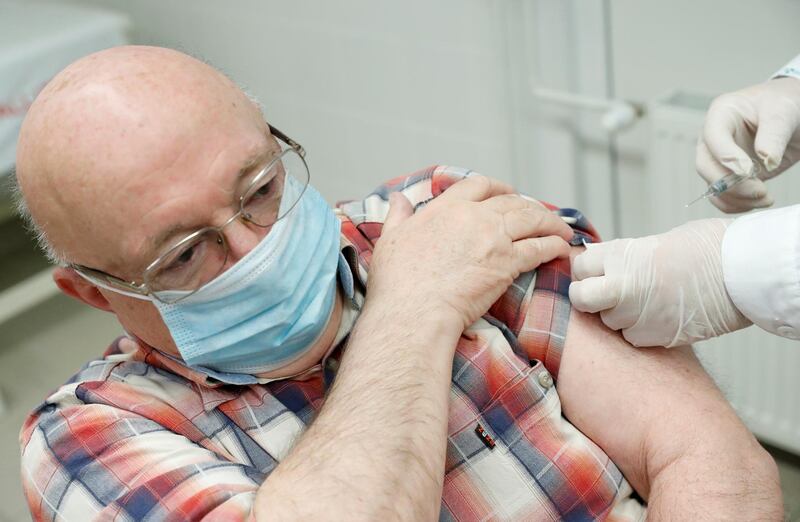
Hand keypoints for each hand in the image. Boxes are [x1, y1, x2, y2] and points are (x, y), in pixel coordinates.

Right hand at [368, 175, 573, 333]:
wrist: (414, 310)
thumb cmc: (398, 281)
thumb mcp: (390, 239)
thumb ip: (397, 215)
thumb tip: (396, 199)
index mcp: (446, 208)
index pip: (478, 185)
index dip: (497, 187)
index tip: (506, 193)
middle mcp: (474, 217)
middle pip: (512, 201)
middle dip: (529, 206)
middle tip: (539, 215)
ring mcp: (494, 239)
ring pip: (532, 220)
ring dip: (550, 223)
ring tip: (561, 229)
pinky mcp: (508, 264)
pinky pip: (540, 248)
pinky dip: (554, 246)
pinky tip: (562, 248)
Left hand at [568, 219, 750, 346]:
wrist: (742, 272)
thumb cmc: (706, 249)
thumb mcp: (653, 243)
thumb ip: (623, 258)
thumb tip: (602, 266)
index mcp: (619, 256)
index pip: (579, 267)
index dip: (587, 271)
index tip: (595, 272)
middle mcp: (620, 287)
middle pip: (582, 299)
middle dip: (587, 298)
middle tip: (603, 294)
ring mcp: (635, 315)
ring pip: (608, 322)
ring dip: (618, 315)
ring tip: (646, 301)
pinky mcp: (653, 337)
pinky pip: (632, 337)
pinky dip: (640, 331)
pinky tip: (660, 316)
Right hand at [697, 77, 799, 212]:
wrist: (795, 113)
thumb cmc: (784, 103)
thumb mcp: (783, 111)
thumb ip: (773, 133)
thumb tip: (765, 159)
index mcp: (721, 114)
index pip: (713, 138)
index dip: (727, 157)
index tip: (750, 170)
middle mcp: (714, 138)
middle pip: (706, 166)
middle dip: (730, 184)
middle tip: (759, 190)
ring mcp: (720, 159)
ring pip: (713, 186)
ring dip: (736, 198)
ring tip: (765, 198)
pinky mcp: (730, 175)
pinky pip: (724, 196)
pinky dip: (738, 204)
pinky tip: (759, 202)